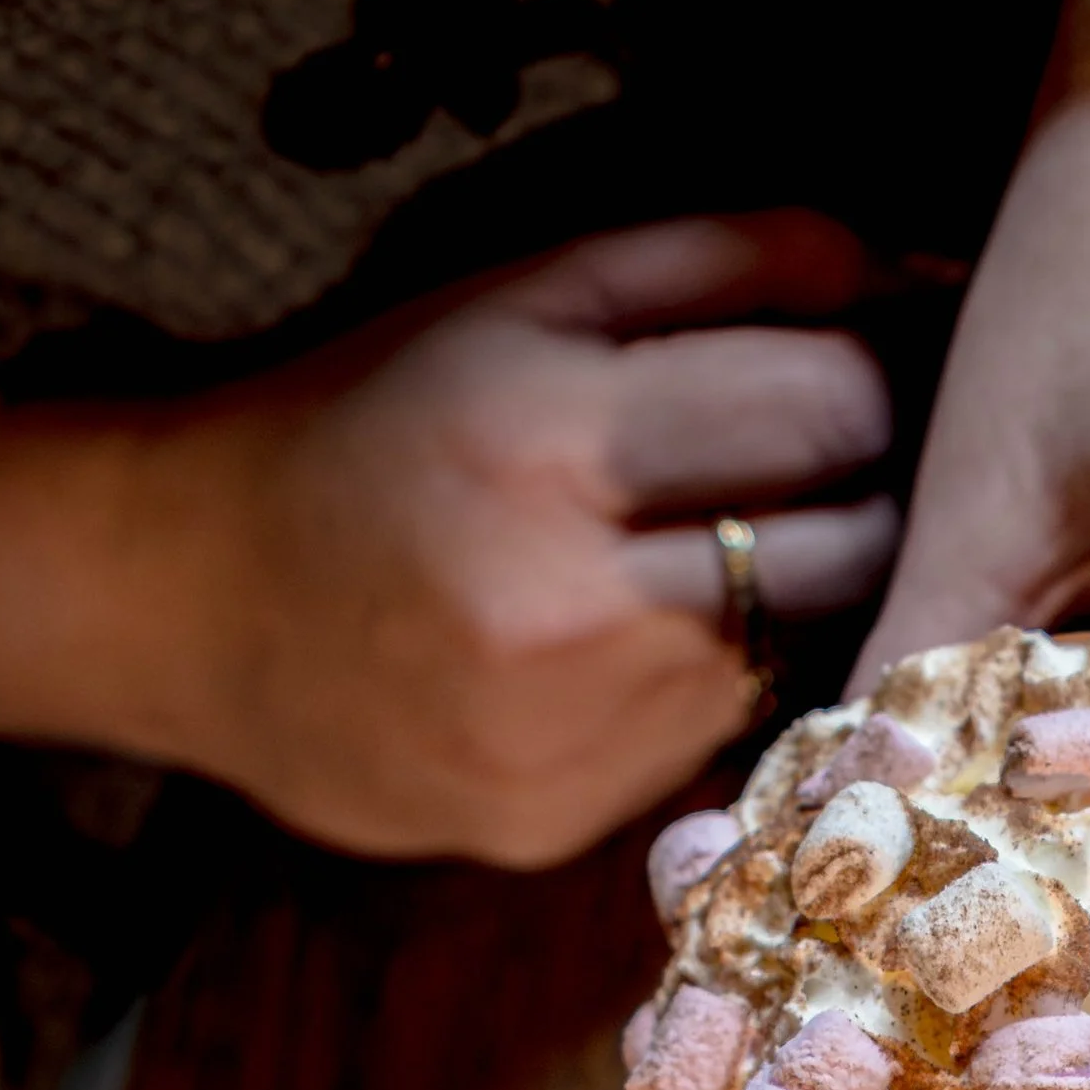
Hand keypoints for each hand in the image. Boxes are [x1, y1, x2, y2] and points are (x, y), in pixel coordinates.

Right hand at [0, 215, 898, 864]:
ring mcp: (562, 735)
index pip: (828, 410)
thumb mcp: (516, 301)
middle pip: (845, 552)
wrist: (192, 601)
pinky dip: (711, 688)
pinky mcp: (556, 822)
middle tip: (835, 474)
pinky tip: (642, 645)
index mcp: (545, 435)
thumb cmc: (371, 424)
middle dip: (864, 503)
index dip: (876, 390)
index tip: (865, 383)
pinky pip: (712, 745)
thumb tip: (897, 268)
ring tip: (724, 554)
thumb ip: (714, 269)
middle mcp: (562, 603)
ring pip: (793, 660)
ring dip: (796, 607)